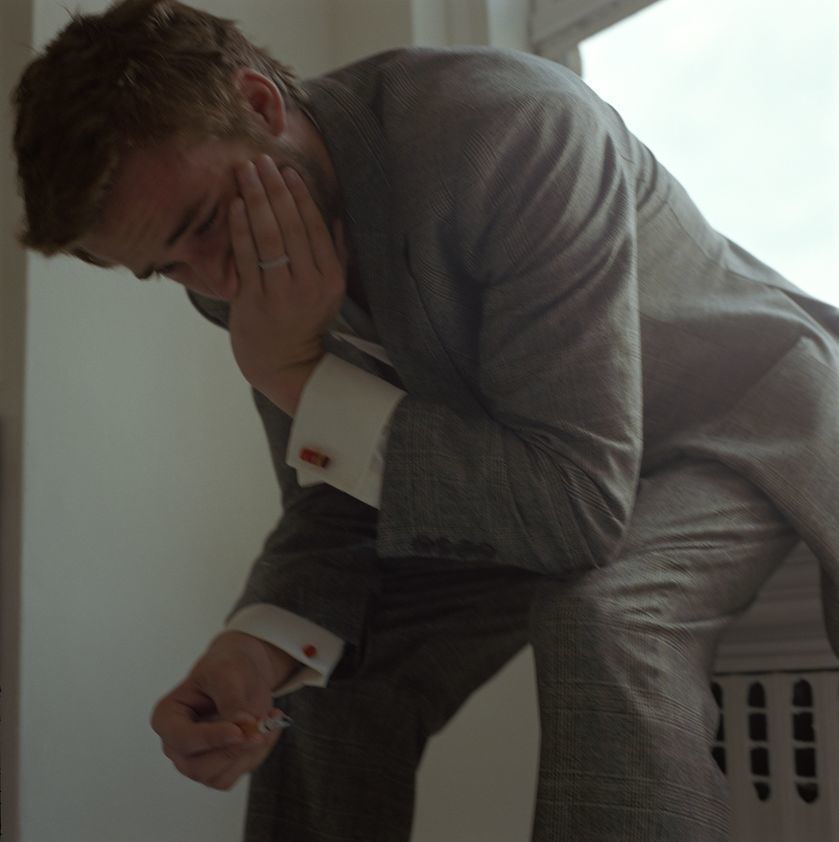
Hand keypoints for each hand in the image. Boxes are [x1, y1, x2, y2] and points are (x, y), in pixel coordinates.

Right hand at [150, 631, 298, 790]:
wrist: (244, 670)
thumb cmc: (228, 666)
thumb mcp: (228, 673)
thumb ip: (232, 702)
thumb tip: (244, 731)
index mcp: (167, 717)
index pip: (183, 740)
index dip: (211, 739)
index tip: (239, 730)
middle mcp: (176, 745)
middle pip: (198, 767)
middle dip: (235, 749)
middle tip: (264, 723)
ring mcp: (195, 759)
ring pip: (220, 777)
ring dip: (251, 752)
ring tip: (269, 719)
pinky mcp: (217, 767)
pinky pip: (237, 773)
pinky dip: (257, 755)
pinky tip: (268, 730)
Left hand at [228, 155, 345, 413]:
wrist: (283, 362)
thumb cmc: (305, 320)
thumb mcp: (330, 290)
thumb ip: (335, 253)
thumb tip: (335, 214)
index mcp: (331, 279)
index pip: (316, 228)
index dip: (301, 197)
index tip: (288, 172)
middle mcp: (309, 285)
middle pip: (292, 226)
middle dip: (276, 189)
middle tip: (262, 160)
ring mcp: (281, 294)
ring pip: (270, 237)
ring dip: (256, 200)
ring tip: (246, 172)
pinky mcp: (255, 302)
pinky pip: (247, 257)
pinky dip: (241, 228)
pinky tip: (236, 204)